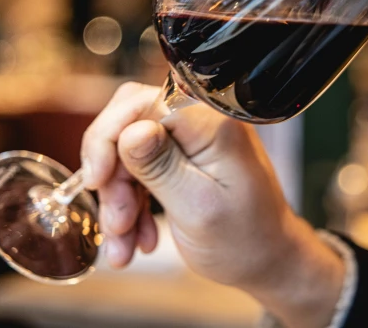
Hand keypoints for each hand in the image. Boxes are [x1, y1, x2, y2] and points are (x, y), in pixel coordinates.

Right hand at [81, 82, 344, 327]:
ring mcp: (195, 140)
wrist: (270, 262)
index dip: (109, 138)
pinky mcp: (187, 158)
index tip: (97, 180)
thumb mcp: (196, 209)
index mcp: (212, 125)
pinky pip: (143, 170)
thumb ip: (160, 167)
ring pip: (130, 152)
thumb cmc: (246, 241)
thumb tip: (129, 130)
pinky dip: (133, 205)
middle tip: (116, 222)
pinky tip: (138, 238)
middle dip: (113, 176)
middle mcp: (203, 122)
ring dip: (119, 200)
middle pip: (129, 125)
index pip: (140, 104)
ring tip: (124, 246)